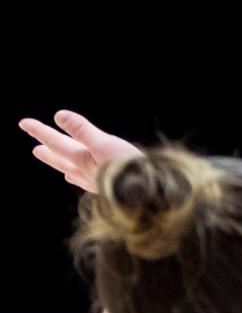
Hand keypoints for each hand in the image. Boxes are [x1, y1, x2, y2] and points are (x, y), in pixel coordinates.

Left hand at [19, 110, 140, 191]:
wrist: (146, 196)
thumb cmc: (127, 168)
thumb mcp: (105, 143)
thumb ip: (82, 130)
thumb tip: (59, 116)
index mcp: (82, 160)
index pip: (56, 143)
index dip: (40, 131)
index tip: (24, 123)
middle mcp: (85, 173)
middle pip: (60, 159)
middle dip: (47, 150)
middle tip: (34, 148)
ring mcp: (95, 182)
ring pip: (71, 171)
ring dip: (60, 163)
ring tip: (52, 159)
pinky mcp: (107, 189)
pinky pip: (84, 181)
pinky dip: (77, 176)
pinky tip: (79, 178)